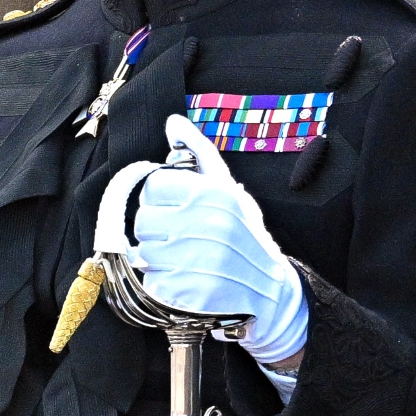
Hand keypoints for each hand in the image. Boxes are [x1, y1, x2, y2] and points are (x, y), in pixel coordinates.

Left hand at [113, 115, 308, 365]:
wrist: (272, 289)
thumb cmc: (245, 234)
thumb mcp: (228, 189)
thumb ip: (199, 154)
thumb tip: (174, 122)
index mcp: (213, 193)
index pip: (152, 186)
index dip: (159, 199)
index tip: (174, 208)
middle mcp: (206, 224)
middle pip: (143, 220)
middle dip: (156, 230)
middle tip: (178, 237)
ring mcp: (199, 261)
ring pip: (143, 253)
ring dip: (156, 259)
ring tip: (182, 259)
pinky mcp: (193, 293)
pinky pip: (152, 282)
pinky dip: (162, 283)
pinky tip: (184, 280)